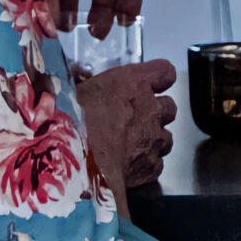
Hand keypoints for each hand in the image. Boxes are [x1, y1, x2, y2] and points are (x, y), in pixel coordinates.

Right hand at [77, 59, 178, 198]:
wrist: (73, 162)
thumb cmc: (71, 120)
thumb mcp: (73, 90)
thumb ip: (84, 81)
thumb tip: (79, 72)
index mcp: (135, 84)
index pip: (164, 72)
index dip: (158, 78)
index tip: (149, 85)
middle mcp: (152, 110)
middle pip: (168, 107)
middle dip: (155, 113)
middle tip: (134, 120)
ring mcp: (155, 141)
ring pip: (165, 138)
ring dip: (151, 141)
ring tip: (129, 147)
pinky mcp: (152, 168)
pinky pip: (155, 164)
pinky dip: (144, 165)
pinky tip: (127, 167)